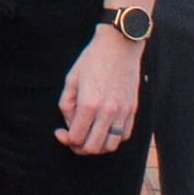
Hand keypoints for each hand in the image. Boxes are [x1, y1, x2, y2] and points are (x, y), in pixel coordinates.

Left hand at [55, 29, 144, 154]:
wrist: (119, 46)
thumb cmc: (92, 61)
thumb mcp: (71, 80)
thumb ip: (67, 105)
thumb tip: (69, 125)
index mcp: (89, 104)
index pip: (76, 137)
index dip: (65, 139)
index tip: (60, 133)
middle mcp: (108, 112)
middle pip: (93, 147)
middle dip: (79, 148)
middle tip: (72, 139)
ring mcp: (123, 112)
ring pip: (111, 146)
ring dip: (97, 146)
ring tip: (88, 137)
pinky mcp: (132, 109)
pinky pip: (124, 135)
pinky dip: (112, 139)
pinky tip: (103, 130)